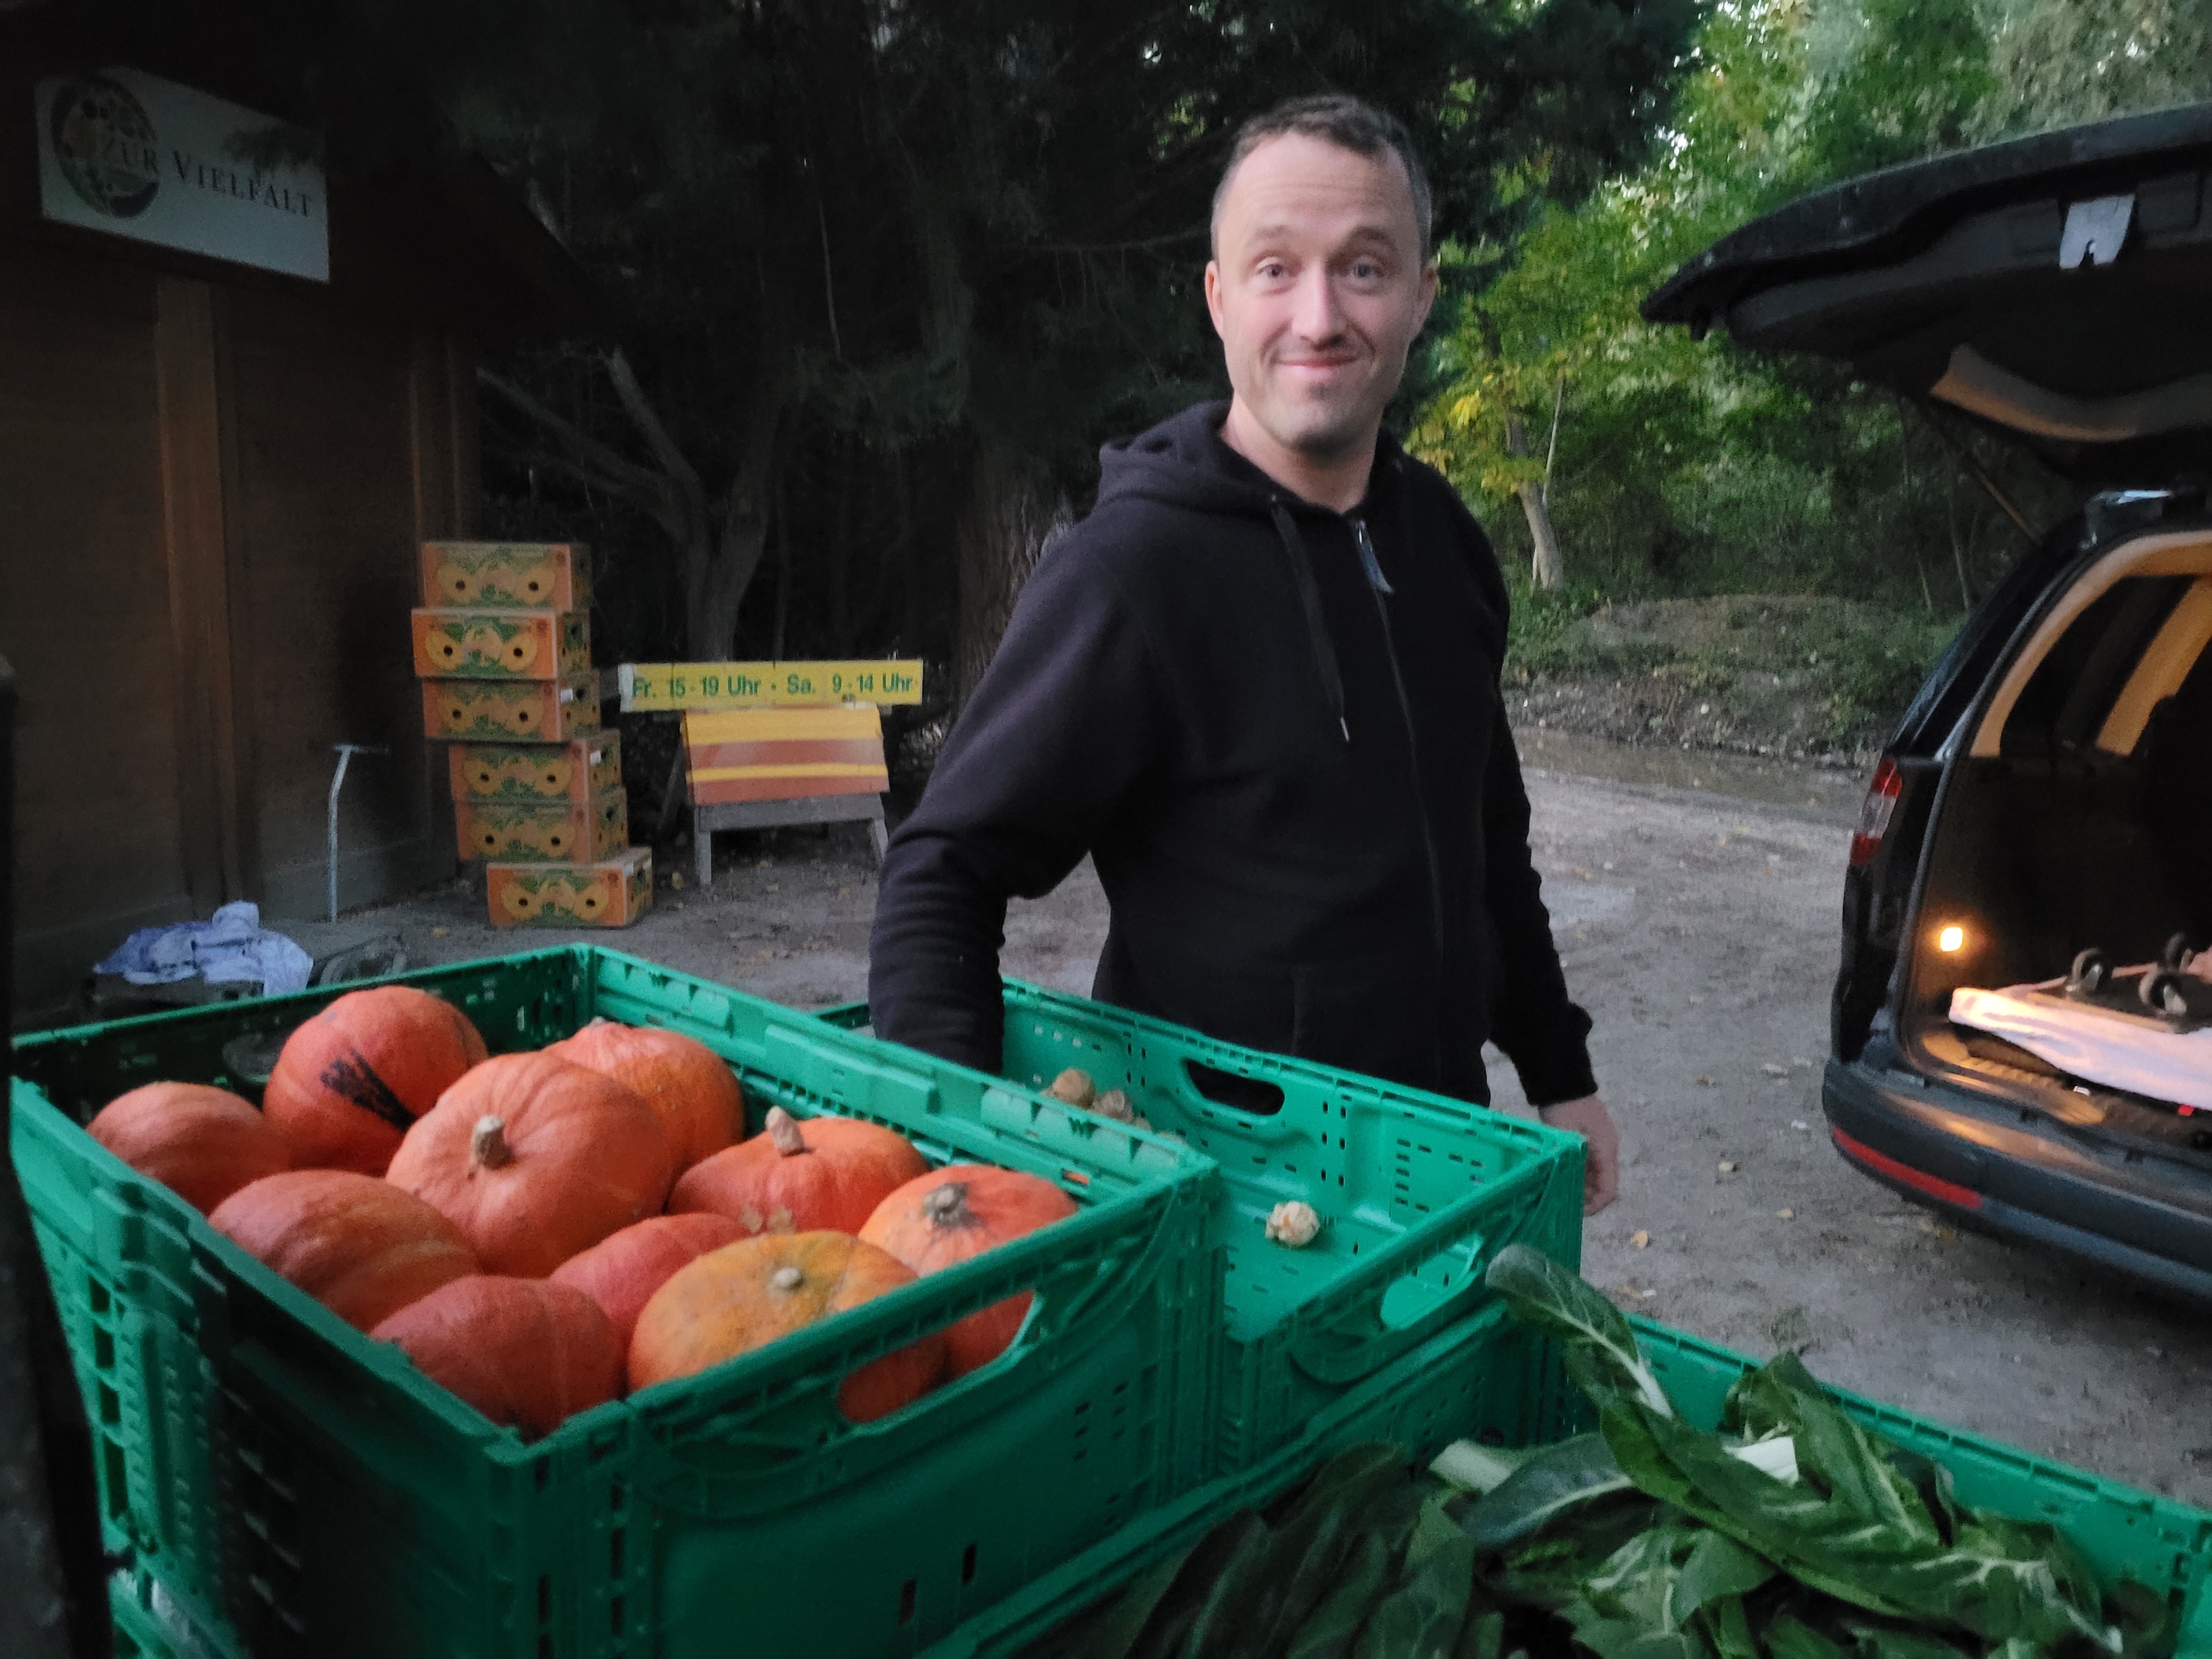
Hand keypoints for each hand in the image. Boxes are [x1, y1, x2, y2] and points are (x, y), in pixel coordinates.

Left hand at [1537, 1093, 1619, 1215]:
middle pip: (1604, 1183)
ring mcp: (1600, 1143)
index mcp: (1607, 1150)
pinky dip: (1578, 1174)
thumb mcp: (1566, 1139)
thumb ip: (1570, 1165)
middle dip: (1588, 1198)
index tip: (1577, 1213)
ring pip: (1595, 1175)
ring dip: (1582, 1187)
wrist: (1562, 1079)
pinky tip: (1562, 1177)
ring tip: (1562, 1194)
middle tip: (1566, 1205)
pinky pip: (1588, 1164)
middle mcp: (1608, 1149)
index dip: (1596, 1205)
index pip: (1609, 1188)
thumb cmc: (1565, 1109)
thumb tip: (1568, 1191)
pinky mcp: (1589, 1138)